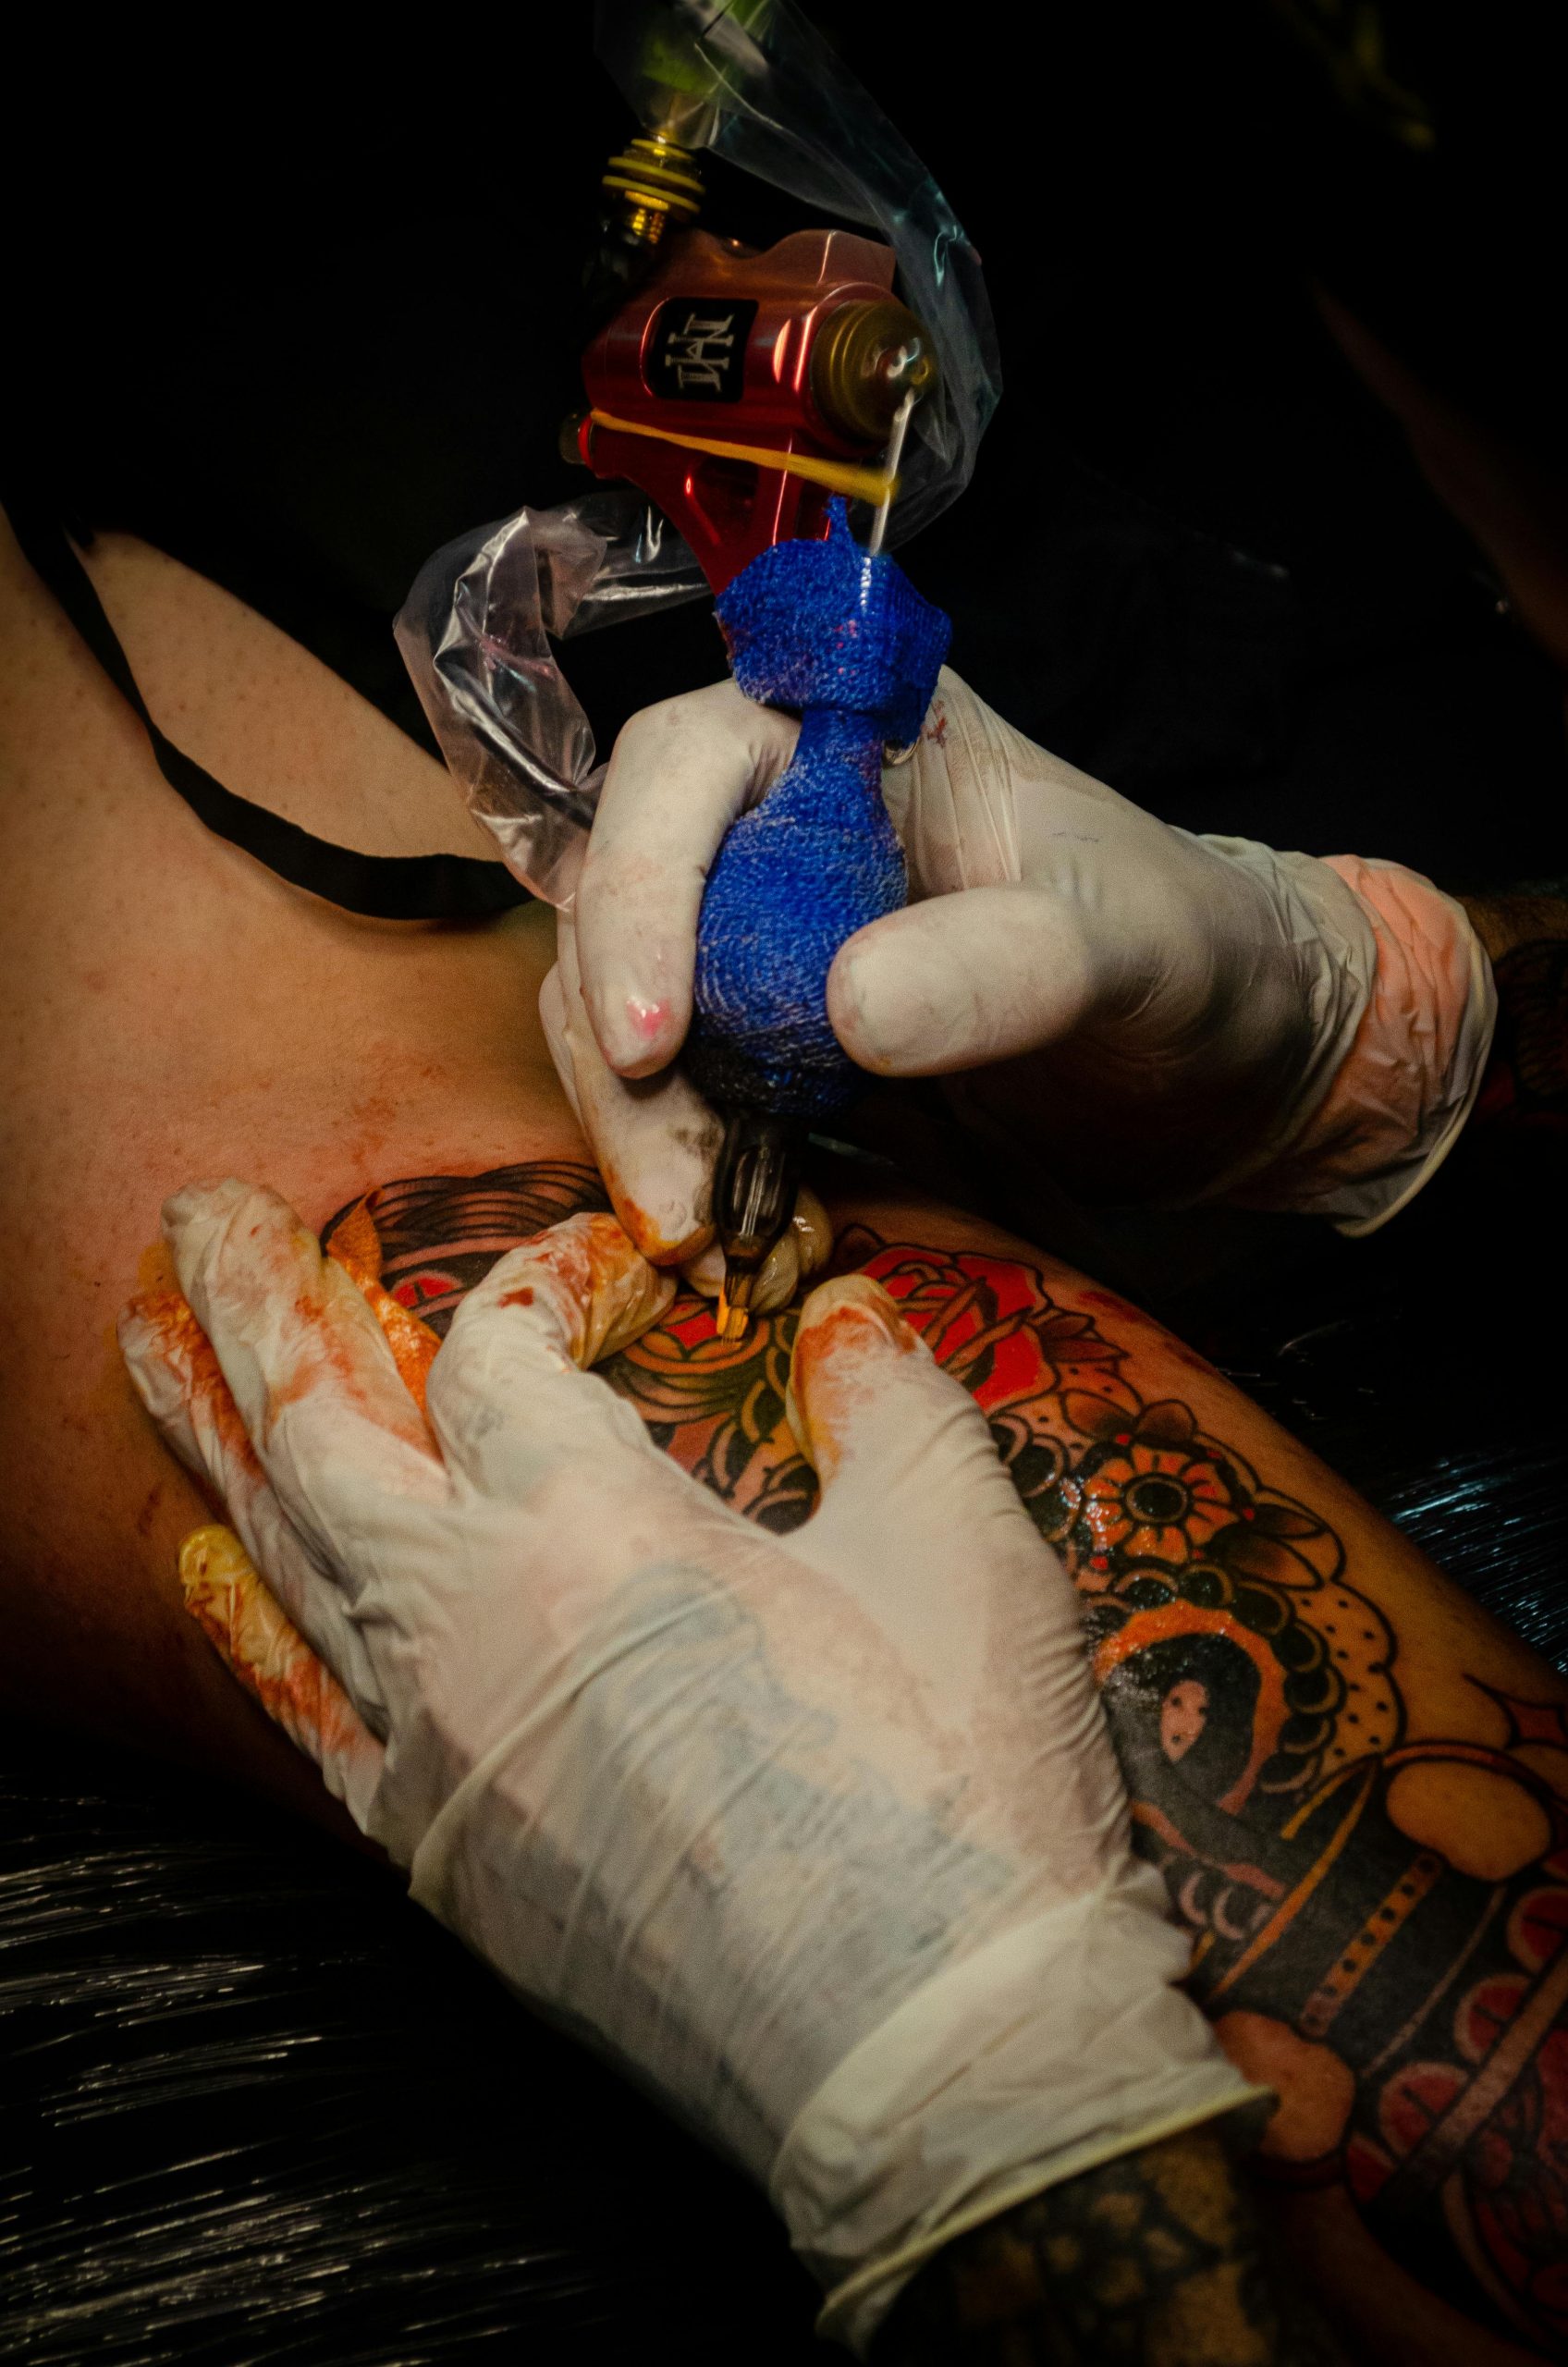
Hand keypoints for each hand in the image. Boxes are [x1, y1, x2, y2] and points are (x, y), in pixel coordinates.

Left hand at [120, 1184, 1257, 2351]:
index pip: (502, 1352)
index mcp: (590, 1525)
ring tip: (150, 1336)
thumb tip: (842, 1310)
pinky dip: (242, 1626)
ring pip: (277, 1549)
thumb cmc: (955, 1786)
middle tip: (203, 1212)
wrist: (927, 2053)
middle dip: (253, 1302)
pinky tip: (202, 1569)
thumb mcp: (961, 1548)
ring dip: (208, 1429)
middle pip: (315, 1424)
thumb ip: (885, 1398)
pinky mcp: (439, 1854)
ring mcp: (432, 1744)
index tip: (624, 1278)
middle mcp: (469, 1620)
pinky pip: (296, 1717)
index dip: (551, 1281)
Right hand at [554, 671, 1490, 1235]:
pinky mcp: (760, 1030)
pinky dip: (673, 1149)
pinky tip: (722, 1222)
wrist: (1218, 1059)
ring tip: (692, 1228)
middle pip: (619, 895)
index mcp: (852, 729)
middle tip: (673, 1187)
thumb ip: (1006, 962)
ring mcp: (756, 926)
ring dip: (633, 1117)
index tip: (655, 1035)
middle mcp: (777, 813)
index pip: (685, 765)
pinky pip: (668, 1080)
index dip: (643, 888)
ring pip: (618, 1000)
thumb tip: (849, 1008)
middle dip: (617, 1042)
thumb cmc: (1186, 956)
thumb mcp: (1126, 947)